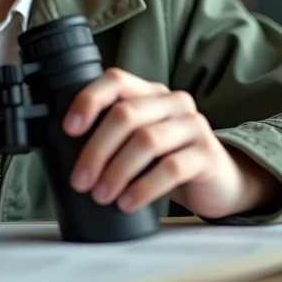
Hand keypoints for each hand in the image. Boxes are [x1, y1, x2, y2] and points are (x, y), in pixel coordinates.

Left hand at [63, 68, 281, 219]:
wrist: (219, 183)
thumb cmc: (168, 161)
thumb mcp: (139, 143)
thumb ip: (113, 136)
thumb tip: (61, 152)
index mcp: (150, 93)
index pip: (115, 80)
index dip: (89, 100)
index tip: (69, 128)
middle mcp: (172, 102)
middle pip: (126, 115)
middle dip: (97, 150)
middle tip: (81, 181)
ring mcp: (193, 126)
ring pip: (147, 141)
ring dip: (117, 171)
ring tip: (102, 196)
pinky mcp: (207, 154)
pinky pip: (171, 168)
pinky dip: (144, 187)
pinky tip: (128, 202)